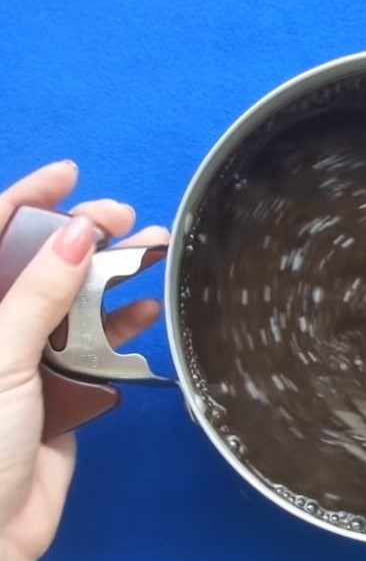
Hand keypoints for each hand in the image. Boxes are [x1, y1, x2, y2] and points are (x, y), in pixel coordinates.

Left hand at [0, 161, 169, 560]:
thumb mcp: (0, 355)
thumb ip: (39, 292)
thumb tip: (82, 231)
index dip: (28, 199)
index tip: (70, 174)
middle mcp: (0, 325)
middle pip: (42, 264)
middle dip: (83, 235)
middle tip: (126, 218)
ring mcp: (30, 356)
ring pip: (75, 302)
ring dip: (113, 278)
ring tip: (155, 252)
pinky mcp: (64, 387)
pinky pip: (96, 346)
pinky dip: (123, 326)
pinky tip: (150, 308)